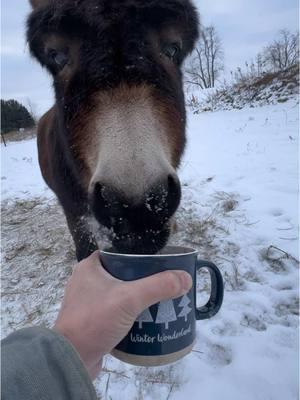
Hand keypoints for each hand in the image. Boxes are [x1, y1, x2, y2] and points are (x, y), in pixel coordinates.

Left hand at [54, 251, 191, 379]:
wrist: (70, 360)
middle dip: (144, 278)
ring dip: (138, 296)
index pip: (119, 251)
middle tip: (164, 281)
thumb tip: (185, 278)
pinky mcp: (92, 319)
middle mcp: (87, 280)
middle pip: (123, 272)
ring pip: (120, 292)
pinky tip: (146, 317)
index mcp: (90, 266)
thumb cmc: (94, 320)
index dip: (140, 254)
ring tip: (159, 298)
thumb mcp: (130, 298)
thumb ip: (159, 286)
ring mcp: (88, 301)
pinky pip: (116, 310)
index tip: (159, 260)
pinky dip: (130, 312)